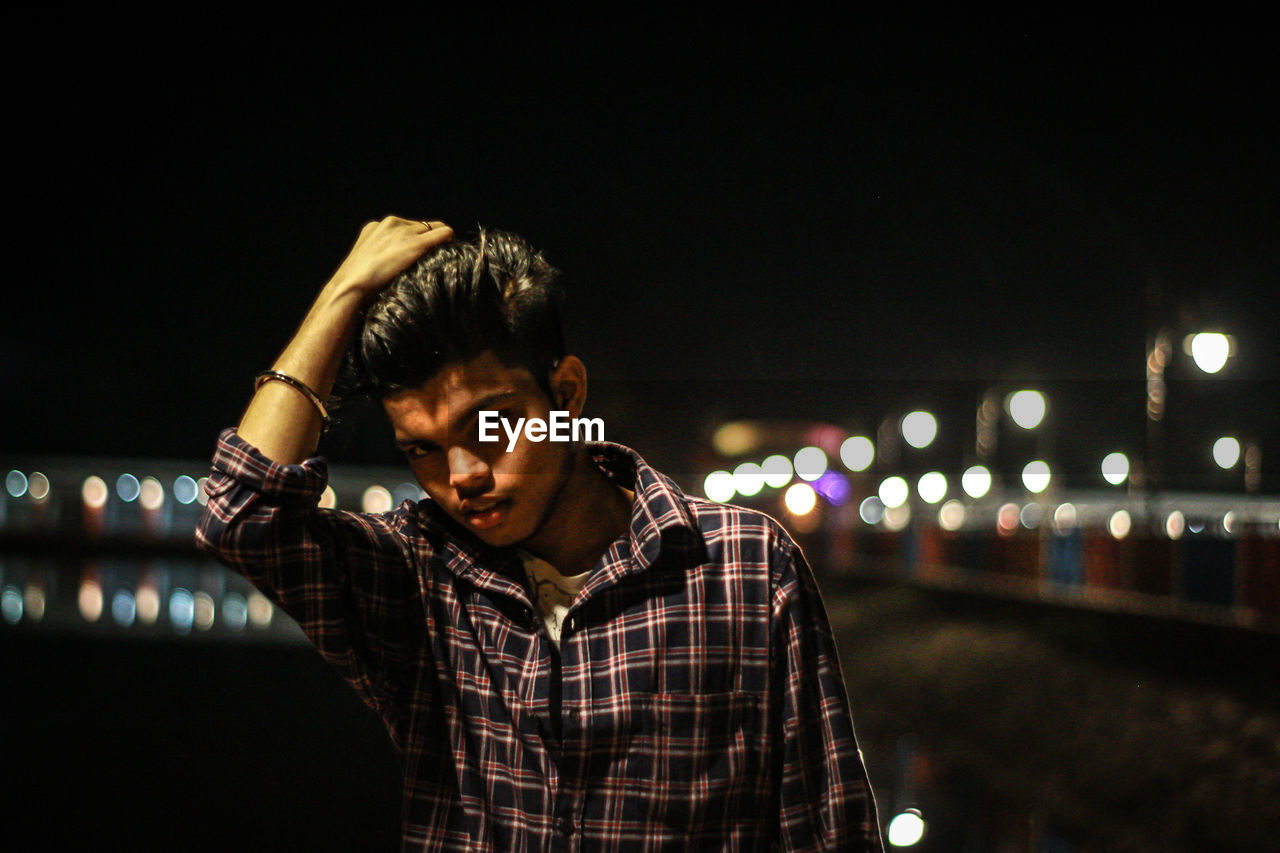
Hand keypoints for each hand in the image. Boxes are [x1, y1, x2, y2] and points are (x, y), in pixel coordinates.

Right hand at [328, 215, 453, 297]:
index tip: (418, 255)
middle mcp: (392, 223)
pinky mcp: (416, 244)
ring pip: (434, 229)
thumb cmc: (357, 284)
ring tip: (440, 258)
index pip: (407, 227)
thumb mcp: (367, 262)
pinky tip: (451, 251)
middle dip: (428, 239)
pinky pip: (443, 233)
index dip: (415, 239)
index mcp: (377, 226)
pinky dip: (448, 240)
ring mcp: (404, 232)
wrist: (351, 286)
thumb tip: (395, 265)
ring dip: (437, 242)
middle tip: (434, 256)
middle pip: (422, 226)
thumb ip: (381, 255)